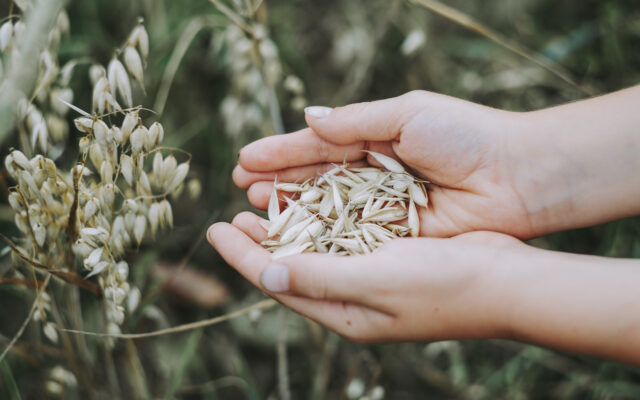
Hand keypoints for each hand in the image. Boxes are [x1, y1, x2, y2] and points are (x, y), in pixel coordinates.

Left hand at [207, 211, 518, 341]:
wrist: (506, 281)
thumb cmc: (444, 285)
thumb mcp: (376, 281)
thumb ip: (320, 278)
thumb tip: (265, 273)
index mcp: (344, 312)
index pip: (278, 282)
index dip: (242, 256)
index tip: (212, 229)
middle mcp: (352, 298)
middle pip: (291, 267)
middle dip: (258, 242)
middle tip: (231, 216)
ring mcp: (372, 278)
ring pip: (315, 250)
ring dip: (287, 227)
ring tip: (260, 205)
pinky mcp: (390, 256)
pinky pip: (343, 238)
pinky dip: (321, 220)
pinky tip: (311, 202)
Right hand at [233, 90, 537, 237]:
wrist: (518, 177)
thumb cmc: (465, 136)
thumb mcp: (407, 114)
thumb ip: (354, 121)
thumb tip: (308, 117)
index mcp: (375, 139)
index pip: (318, 146)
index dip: (282, 152)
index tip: (245, 159)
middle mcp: (374, 175)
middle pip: (316, 179)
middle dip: (279, 182)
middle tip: (241, 187)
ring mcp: (383, 208)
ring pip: (327, 210)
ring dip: (292, 209)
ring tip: (256, 209)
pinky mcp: (396, 236)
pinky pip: (351, 236)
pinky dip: (322, 236)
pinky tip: (293, 235)